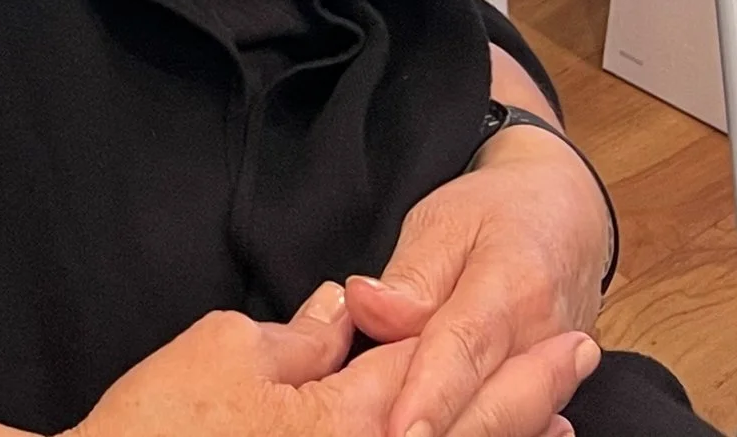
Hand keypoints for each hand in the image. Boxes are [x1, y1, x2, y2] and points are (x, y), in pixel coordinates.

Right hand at [75, 292, 595, 436]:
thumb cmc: (157, 424)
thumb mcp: (222, 351)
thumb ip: (295, 334)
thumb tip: (346, 311)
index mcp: (343, 418)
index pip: (438, 374)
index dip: (505, 358)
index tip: (559, 339)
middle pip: (465, 429)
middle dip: (526, 398)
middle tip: (578, 362)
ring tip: (554, 422)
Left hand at [345, 125, 613, 436]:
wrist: (566, 218)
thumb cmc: (499, 214)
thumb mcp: (446, 220)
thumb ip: (410, 274)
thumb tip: (366, 305)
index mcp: (513, 283)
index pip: (463, 348)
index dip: (432, 395)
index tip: (400, 429)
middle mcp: (543, 340)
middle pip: (489, 406)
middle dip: (443, 432)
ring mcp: (559, 376)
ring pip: (508, 426)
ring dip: (463, 434)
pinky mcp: (554, 397)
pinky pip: (521, 429)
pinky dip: (493, 435)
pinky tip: (450, 435)